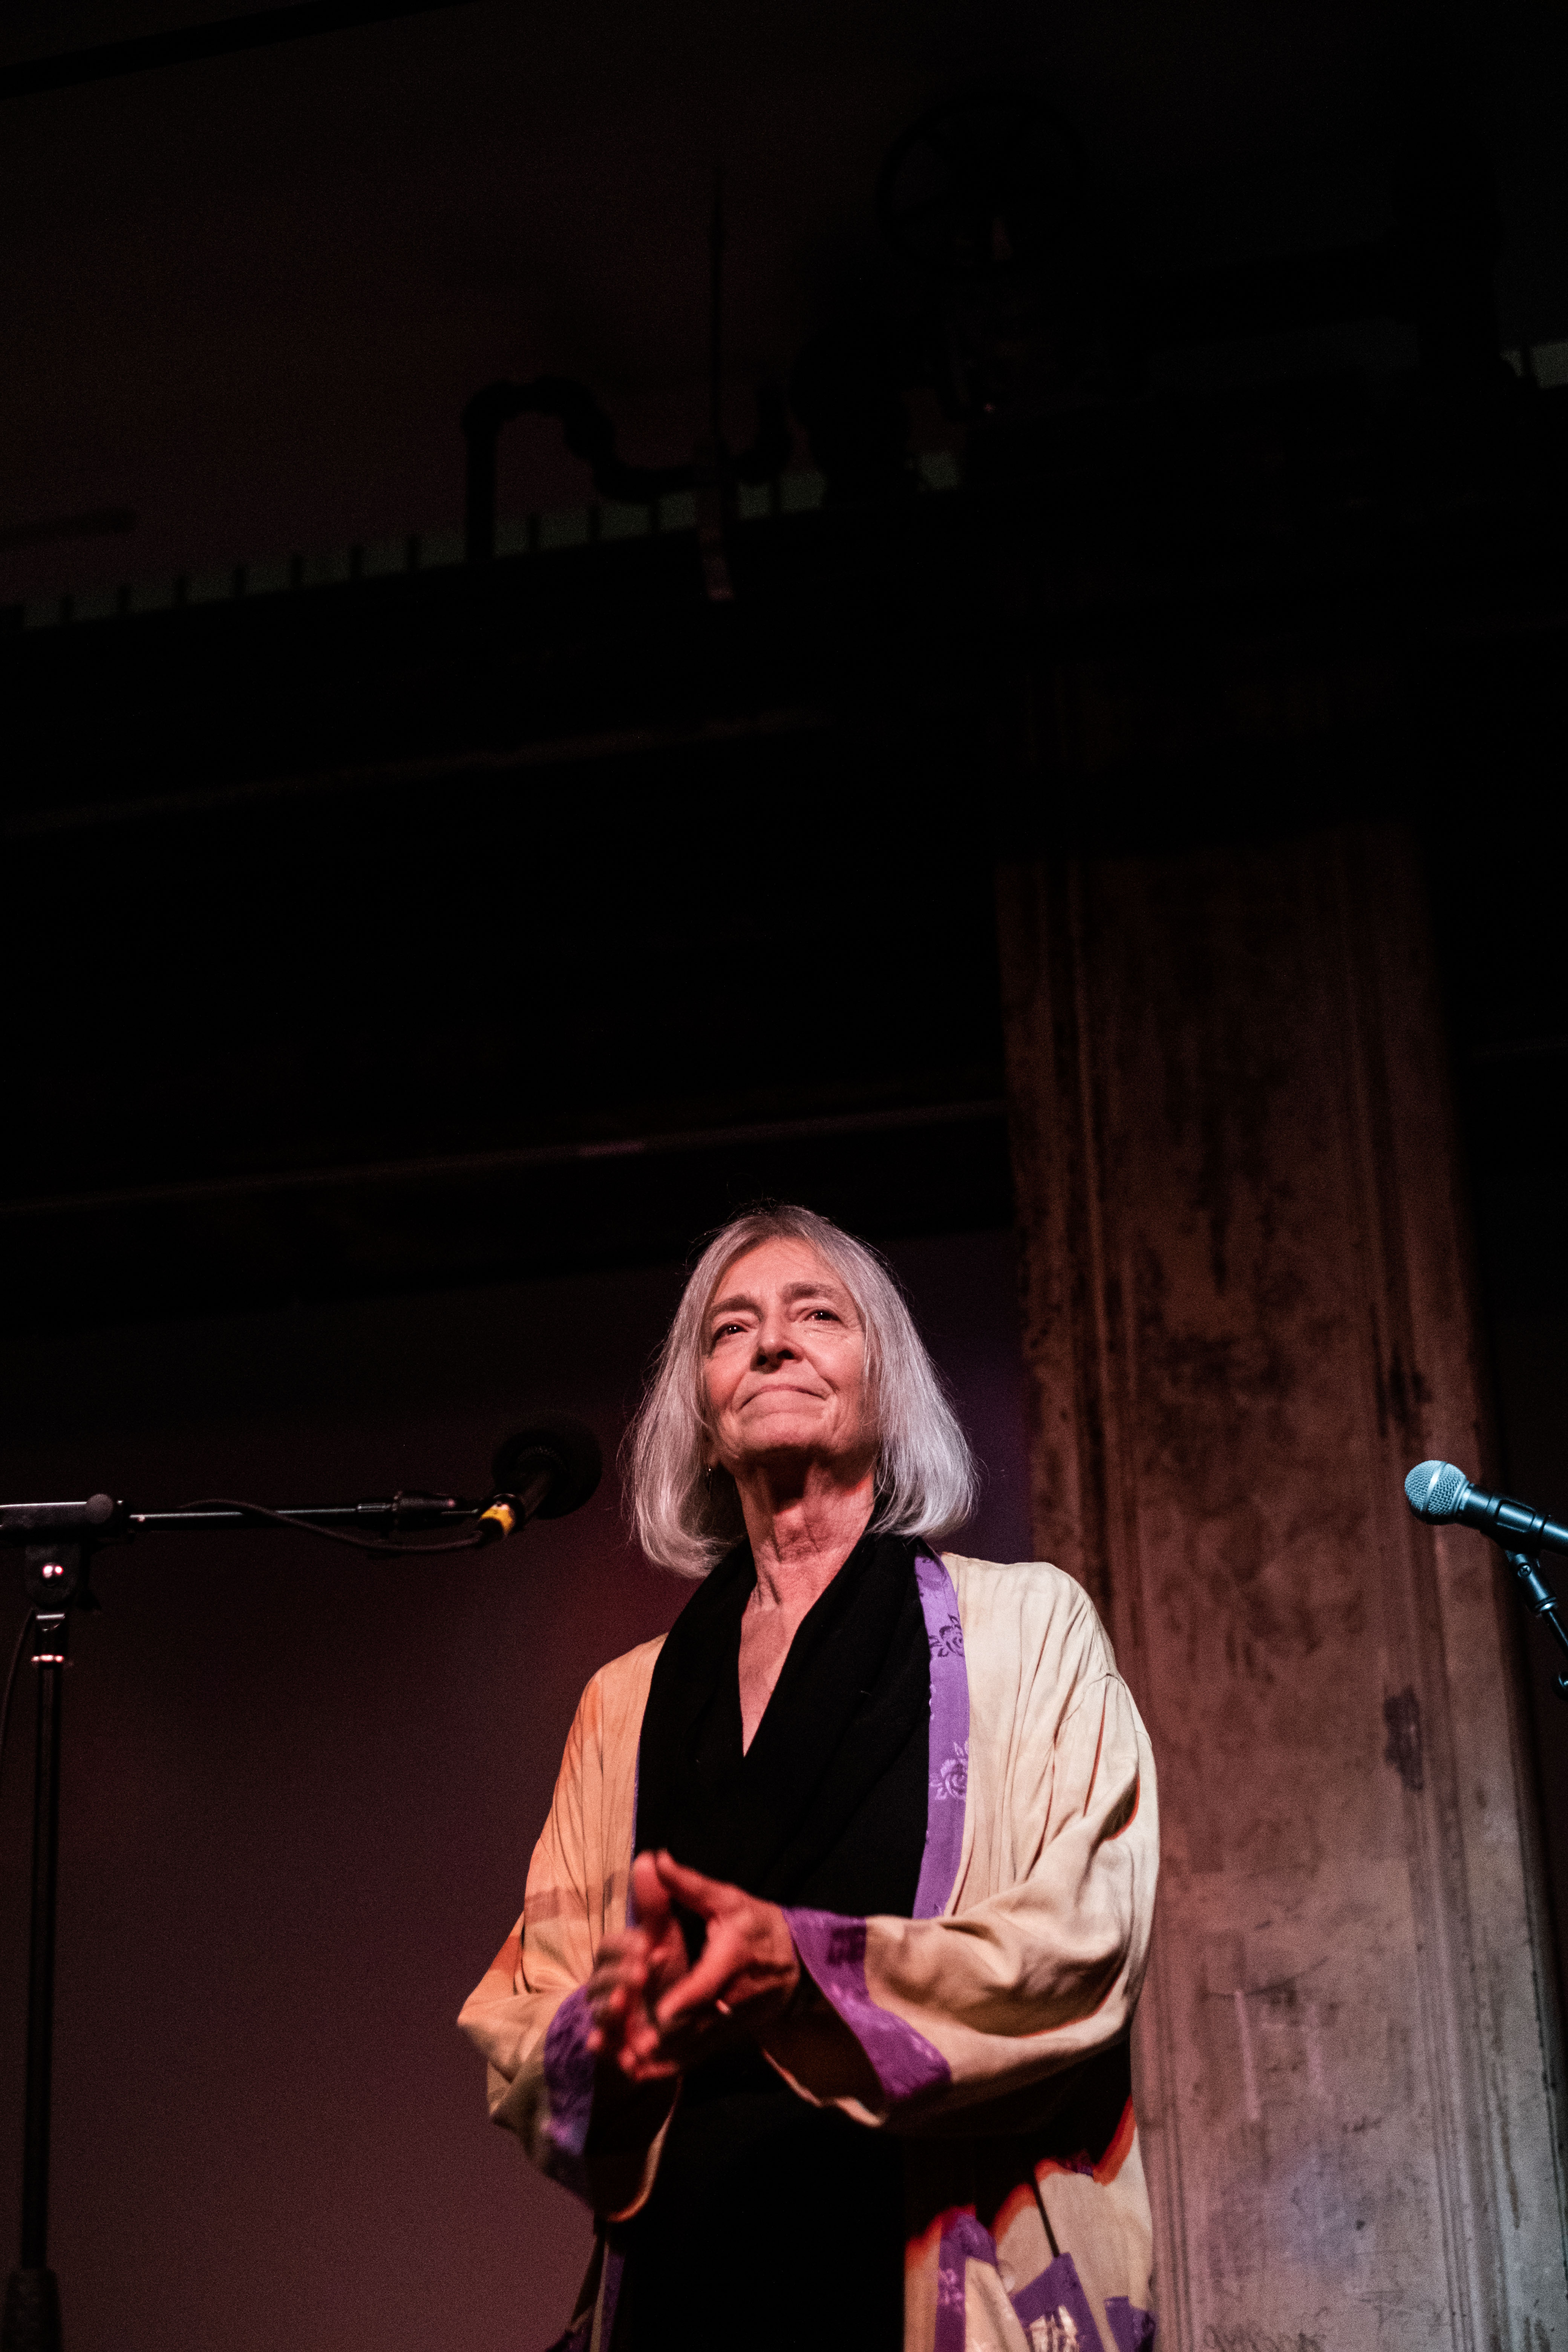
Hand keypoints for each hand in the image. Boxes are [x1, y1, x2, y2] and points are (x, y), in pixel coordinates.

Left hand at [586, 1850, 800, 2082]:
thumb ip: (689, 1885)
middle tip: (629, 2048)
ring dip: (664, 2058)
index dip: (686, 1998)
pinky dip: (673, 2067)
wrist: (798, 1962)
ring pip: (697, 2044)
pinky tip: (643, 2076)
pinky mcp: (731, 2035)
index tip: (660, 2013)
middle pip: (698, 2020)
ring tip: (629, 2067)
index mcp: (734, 1955)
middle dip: (666, 2037)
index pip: (709, 1982)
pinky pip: (701, 2055)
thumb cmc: (757, 1924)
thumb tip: (655, 1860)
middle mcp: (736, 1994)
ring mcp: (735, 2020)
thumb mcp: (727, 1899)